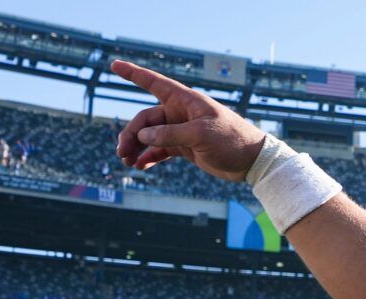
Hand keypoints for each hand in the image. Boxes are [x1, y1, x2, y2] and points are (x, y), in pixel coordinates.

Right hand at [111, 60, 268, 179]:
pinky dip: (149, 156)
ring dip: (137, 147)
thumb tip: (143, 136)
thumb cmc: (231, 139)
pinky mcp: (185, 148)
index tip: (114, 65)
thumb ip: (170, 134)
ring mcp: (181, 131)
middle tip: (121, 152)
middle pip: (146, 119)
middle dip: (131, 134)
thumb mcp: (201, 135)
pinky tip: (140, 165)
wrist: (251, 161)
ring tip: (127, 161)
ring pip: (150, 136)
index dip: (133, 74)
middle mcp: (180, 113)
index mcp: (185, 101)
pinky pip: (160, 150)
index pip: (154, 83)